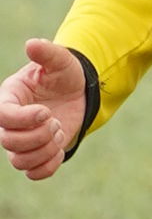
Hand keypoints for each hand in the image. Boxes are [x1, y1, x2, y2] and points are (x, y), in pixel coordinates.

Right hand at [0, 40, 89, 185]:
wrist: (77, 93)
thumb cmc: (64, 75)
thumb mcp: (60, 61)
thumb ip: (47, 53)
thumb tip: (31, 44)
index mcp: (8, 98)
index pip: (2, 117)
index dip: (24, 119)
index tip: (46, 112)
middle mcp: (10, 122)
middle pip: (8, 142)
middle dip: (38, 135)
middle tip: (56, 122)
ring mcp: (21, 141)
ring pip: (19, 161)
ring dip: (44, 151)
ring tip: (58, 132)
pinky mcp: (35, 154)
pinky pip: (33, 173)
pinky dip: (48, 166)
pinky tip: (59, 147)